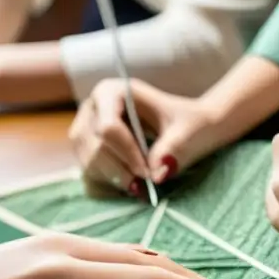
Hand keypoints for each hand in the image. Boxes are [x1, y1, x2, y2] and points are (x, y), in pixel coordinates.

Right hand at [69, 79, 223, 196]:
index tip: (149, 172)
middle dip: (119, 169)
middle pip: (93, 146)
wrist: (191, 127)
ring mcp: (87, 130)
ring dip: (114, 178)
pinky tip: (131, 185)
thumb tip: (157, 173)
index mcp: (112, 92)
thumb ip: (173, 148)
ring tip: (141, 185)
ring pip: (87, 161)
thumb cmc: (190, 123)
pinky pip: (89, 172)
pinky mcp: (90, 150)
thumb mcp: (189, 132)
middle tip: (147, 182)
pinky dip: (109, 183)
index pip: (107, 127)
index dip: (126, 153)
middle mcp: (93, 108)